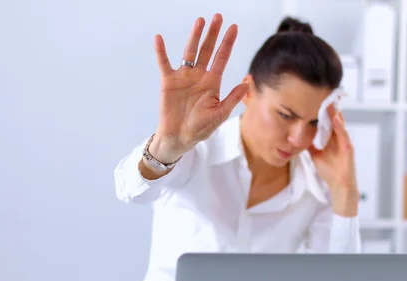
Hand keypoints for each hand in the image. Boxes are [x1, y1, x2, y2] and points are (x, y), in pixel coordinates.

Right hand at [150, 14, 249, 162]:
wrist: (179, 137)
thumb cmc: (200, 128)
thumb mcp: (219, 114)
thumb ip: (232, 98)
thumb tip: (247, 83)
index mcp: (212, 82)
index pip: (222, 58)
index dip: (227, 43)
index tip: (233, 27)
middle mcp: (199, 76)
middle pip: (207, 50)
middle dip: (213, 34)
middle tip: (218, 17)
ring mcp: (183, 77)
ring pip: (189, 52)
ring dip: (194, 37)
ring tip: (200, 21)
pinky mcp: (168, 81)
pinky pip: (164, 63)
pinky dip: (161, 51)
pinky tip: (159, 38)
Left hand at [308, 104, 359, 216]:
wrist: (339, 185)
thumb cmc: (329, 171)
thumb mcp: (315, 154)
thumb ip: (309, 143)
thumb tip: (298, 135)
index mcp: (331, 138)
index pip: (326, 120)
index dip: (321, 109)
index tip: (314, 97)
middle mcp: (339, 137)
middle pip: (333, 118)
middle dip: (328, 106)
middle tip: (322, 92)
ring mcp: (344, 141)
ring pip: (340, 123)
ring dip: (334, 112)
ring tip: (328, 99)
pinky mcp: (348, 148)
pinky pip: (344, 135)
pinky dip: (340, 126)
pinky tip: (335, 118)